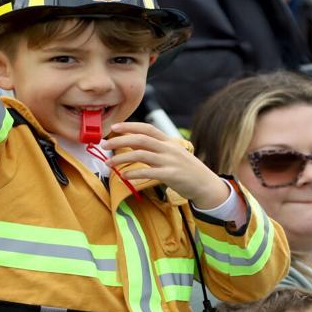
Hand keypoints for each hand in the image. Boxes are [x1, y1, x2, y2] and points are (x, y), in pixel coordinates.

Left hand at [103, 122, 232, 206]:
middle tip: (105, 145)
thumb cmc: (188, 171)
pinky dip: (134, 173)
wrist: (206, 185)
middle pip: (140, 139)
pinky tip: (125, 176)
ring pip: (141, 154)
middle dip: (120, 141)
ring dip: (122, 158)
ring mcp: (170, 162)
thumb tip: (136, 144)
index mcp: (168, 142)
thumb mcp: (174, 154)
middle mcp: (169, 149)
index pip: (147, 128)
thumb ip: (158, 149)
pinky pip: (149, 172)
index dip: (129, 126)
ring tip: (110, 164)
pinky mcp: (171, 175)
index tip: (114, 128)